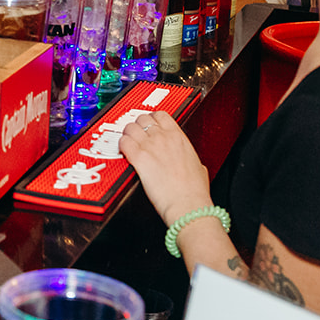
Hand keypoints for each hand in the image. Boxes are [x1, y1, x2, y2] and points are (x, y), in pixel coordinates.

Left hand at [117, 112, 213, 227]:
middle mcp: (163, 138)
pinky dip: (121, 146)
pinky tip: (124, 153)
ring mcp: (150, 146)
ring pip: (130, 127)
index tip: (148, 125)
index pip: (160, 114)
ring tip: (128, 143)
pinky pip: (123, 142)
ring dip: (127, 134)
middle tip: (136, 136)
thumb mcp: (199, 167)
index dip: (151, 118)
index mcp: (179, 137)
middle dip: (137, 126)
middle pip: (142, 118)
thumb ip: (190, 159)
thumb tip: (191, 162)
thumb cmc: (194, 191)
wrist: (187, 204)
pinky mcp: (139, 158)